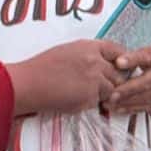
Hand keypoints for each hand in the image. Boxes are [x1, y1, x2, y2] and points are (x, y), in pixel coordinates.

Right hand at [5, 39, 124, 114]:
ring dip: (103, 94)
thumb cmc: (40, 69)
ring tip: (85, 93)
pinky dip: (91, 103)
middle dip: (113, 80)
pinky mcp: (90, 97)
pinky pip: (99, 102)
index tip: (122, 66)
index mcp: (89, 47)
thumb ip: (86, 55)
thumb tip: (99, 62)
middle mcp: (95, 61)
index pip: (117, 50)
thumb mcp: (66, 52)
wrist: (28, 84)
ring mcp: (94, 80)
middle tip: (101, 85)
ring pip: (112, 89)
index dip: (122, 60)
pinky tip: (76, 99)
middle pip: (119, 73)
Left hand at [107, 42, 150, 113]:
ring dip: (128, 102)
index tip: (118, 62)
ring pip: (149, 96)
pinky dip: (134, 108)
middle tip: (111, 94)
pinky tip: (122, 108)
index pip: (148, 55)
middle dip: (128, 89)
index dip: (133, 59)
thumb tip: (116, 61)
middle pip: (148, 81)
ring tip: (112, 103)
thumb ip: (137, 55)